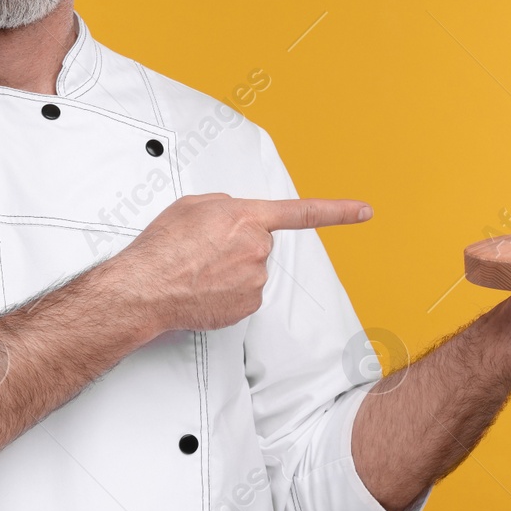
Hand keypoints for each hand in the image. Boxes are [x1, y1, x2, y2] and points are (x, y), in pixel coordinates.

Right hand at [110, 193, 372, 334]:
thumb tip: (235, 217)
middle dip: (238, 245)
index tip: (364, 211)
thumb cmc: (162, 248)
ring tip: (198, 270)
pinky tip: (204, 288)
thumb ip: (225, 205)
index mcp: (246, 217)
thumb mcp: (192, 206)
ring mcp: (255, 280)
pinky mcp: (249, 305)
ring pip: (251, 270)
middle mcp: (257, 248)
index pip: (302, 212)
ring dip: (230, 270)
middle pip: (259, 244)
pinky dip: (227, 292)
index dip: (338, 210)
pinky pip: (245, 294)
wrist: (146, 288)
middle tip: (205, 250)